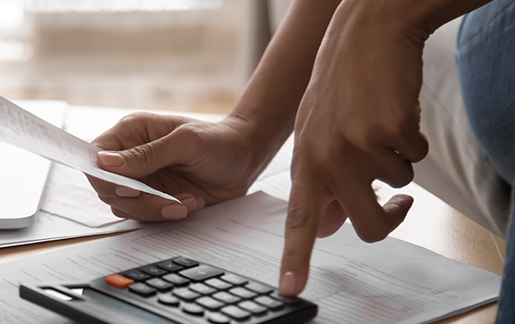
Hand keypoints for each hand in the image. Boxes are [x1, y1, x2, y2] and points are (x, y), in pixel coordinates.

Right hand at [88, 112, 269, 221]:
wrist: (244, 160)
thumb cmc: (218, 141)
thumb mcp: (185, 142)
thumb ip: (146, 154)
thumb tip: (105, 163)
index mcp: (131, 133)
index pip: (96, 156)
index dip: (104, 177)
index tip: (128, 189)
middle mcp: (130, 158)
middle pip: (106, 188)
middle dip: (137, 200)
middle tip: (166, 200)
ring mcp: (141, 180)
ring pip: (124, 207)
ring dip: (155, 210)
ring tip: (187, 201)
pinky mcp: (154, 200)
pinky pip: (145, 217)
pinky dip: (167, 215)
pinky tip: (190, 203)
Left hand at [279, 2, 429, 295]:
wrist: (364, 34)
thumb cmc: (341, 88)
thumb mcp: (318, 134)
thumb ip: (322, 181)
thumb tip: (332, 227)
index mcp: (305, 163)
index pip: (299, 220)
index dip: (296, 257)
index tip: (291, 288)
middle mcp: (326, 159)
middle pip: (368, 227)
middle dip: (391, 219)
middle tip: (400, 202)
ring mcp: (357, 145)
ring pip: (399, 187)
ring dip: (398, 162)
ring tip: (380, 125)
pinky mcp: (390, 130)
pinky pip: (417, 158)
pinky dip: (413, 140)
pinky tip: (393, 111)